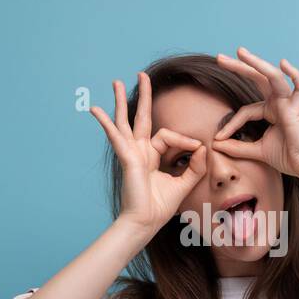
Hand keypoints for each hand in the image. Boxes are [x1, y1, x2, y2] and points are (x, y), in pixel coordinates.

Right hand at [90, 72, 208, 233]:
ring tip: (116, 82)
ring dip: (120, 100)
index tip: (199, 149)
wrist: (145, 223)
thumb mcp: (185, 183)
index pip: (169, 135)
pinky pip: (116, 136)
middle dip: (143, 96)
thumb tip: (203, 146)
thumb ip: (195, 165)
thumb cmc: (160, 207)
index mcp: (151, 156)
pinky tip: (95, 110)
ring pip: (125, 121)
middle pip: (140, 117)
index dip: (186, 140)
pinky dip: (105, 122)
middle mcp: (139, 151)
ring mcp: (130, 153)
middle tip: (142, 75)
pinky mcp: (126, 158)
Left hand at [210, 47, 298, 180]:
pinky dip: (294, 75)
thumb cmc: (287, 157)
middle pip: (256, 79)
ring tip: (239, 53)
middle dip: (238, 67)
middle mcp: (278, 102)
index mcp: (269, 110)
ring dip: (256, 63)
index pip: (245, 111)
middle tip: (219, 58)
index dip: (231, 124)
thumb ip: (237, 147)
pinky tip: (283, 63)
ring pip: (272, 77)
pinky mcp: (297, 109)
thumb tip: (214, 144)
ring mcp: (288, 103)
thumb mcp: (256, 151)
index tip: (218, 138)